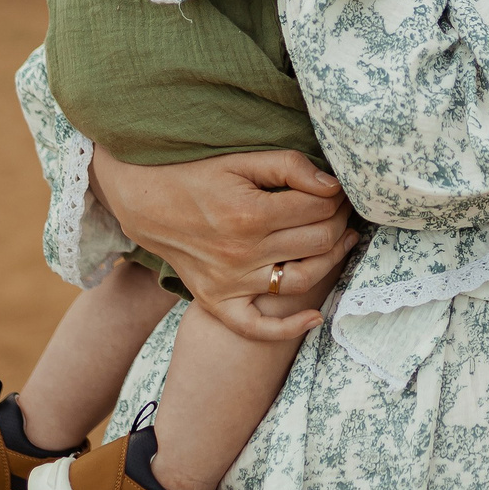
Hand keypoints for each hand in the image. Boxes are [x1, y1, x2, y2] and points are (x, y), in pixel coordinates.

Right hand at [89, 147, 357, 341]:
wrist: (145, 201)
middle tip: (343, 210)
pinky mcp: (217, 302)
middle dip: (340, 222)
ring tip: (342, 241)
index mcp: (250, 214)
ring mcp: (230, 282)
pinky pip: (257, 327)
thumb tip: (332, 186)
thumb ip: (288, 167)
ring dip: (332, 260)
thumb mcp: (241, 160)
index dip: (338, 197)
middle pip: (317, 242)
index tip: (341, 190)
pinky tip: (315, 316)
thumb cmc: (197, 175)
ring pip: (302, 280)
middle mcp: (241, 253)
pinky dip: (289, 328)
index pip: (318, 209)